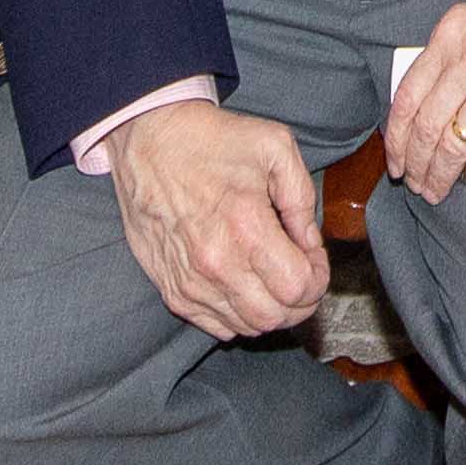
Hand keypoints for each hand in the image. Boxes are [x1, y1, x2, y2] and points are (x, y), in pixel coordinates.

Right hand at [105, 102, 326, 335]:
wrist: (147, 137)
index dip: (318, 278)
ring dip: (270, 311)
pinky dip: (238, 316)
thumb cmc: (211, 139)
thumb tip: (310, 241)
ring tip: (272, 281)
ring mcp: (190, 281)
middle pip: (276, 316)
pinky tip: (243, 286)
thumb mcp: (275, 146)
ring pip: (247, 327)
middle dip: (301, 302)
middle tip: (301, 275)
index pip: (299, 287)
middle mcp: (217, 263)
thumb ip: (302, 197)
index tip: (313, 258)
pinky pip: (215, 326)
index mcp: (246, 227)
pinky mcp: (170, 287)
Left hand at [384, 0, 465, 197]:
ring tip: (437, 189)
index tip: (394, 160)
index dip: (396, 138)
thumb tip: (427, 97)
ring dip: (442, 174)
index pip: (408, 97)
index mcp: (452, 34)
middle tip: (414, 184)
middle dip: (416, 164)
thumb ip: (451, 51)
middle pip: (427, 126)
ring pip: (456, 143)